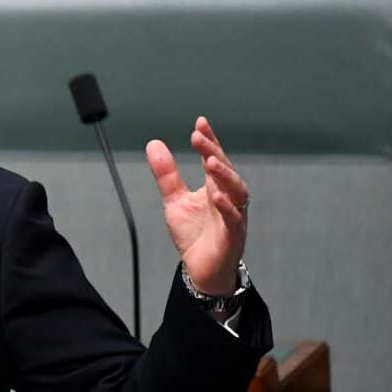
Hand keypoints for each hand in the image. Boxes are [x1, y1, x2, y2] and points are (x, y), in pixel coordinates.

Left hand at [145, 117, 247, 295]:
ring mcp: (233, 216)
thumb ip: (167, 174)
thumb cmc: (195, 234)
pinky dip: (226, 207)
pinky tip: (216, 196)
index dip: (209, 141)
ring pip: (236, 191)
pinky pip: (233, 219)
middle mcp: (227, 197)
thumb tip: (154, 143)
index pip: (213, 158)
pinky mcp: (233, 236)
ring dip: (224, 175)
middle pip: (224, 170)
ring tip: (210, 161)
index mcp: (215, 187)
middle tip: (199, 136)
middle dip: (213, 152)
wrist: (201, 269)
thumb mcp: (174, 200)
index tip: (200, 122)